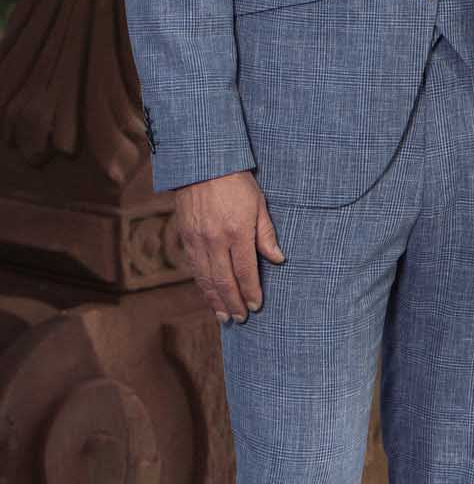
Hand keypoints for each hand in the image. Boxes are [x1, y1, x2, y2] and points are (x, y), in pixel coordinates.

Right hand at [174, 170, 285, 322]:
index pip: (245, 271)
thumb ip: (266, 233)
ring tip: (225, 316)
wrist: (202, 164)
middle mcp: (215, 240)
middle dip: (234, 302)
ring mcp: (198, 241)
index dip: (251, 291)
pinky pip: (195, 269)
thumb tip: (278, 259)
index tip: (256, 306)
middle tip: (241, 319)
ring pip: (207, 279)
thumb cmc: (236, 180)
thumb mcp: (259, 203)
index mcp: (237, 232)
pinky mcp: (186, 238)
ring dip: (216, 300)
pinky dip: (202, 286)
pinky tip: (209, 294)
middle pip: (224, 281)